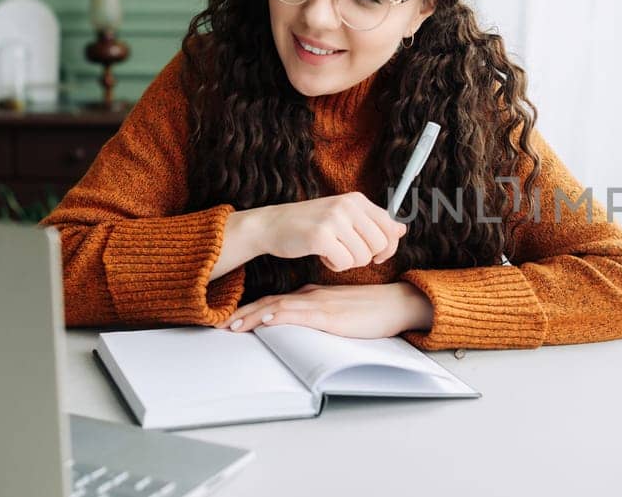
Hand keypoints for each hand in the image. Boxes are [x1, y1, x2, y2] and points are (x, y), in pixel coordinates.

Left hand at [216, 282, 434, 337]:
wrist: (399, 304)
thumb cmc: (375, 309)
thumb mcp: (342, 310)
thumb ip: (323, 313)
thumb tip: (305, 324)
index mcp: (315, 295)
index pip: (277, 301)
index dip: (254, 309)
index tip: (235, 319)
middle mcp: (313, 296)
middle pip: (272, 303)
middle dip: (245, 313)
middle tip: (222, 324)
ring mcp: (321, 305)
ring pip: (280, 308)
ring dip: (254, 317)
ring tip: (234, 326)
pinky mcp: (332, 316)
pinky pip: (301, 314)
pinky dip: (282, 316)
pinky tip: (268, 320)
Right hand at [235, 191, 407, 272]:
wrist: (271, 225)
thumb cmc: (310, 224)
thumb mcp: (343, 217)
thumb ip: (372, 223)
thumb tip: (402, 230)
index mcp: (357, 200)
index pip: (391, 227)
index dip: (388, 247)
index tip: (376, 255)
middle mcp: (347, 206)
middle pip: (380, 245)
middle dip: (367, 257)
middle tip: (348, 254)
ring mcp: (334, 220)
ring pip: (363, 257)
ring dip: (349, 262)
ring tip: (333, 252)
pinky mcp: (320, 236)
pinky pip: (344, 263)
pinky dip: (335, 265)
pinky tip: (323, 256)